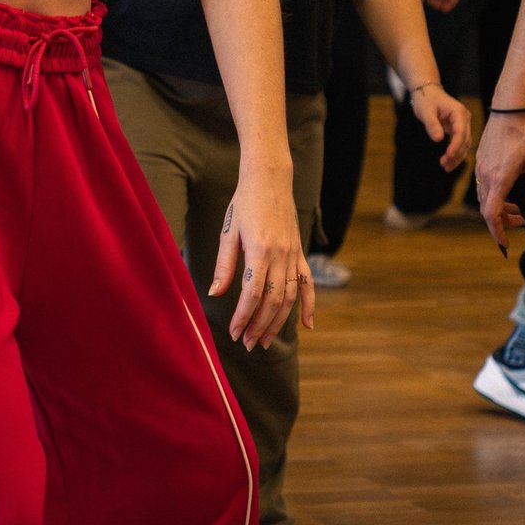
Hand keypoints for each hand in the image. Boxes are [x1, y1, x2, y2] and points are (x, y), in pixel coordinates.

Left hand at [207, 175, 314, 349]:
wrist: (269, 180)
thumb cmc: (244, 203)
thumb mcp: (229, 231)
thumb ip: (224, 265)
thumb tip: (214, 294)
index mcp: (260, 249)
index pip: (253, 293)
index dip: (243, 316)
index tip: (234, 333)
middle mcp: (281, 254)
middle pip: (273, 301)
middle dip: (260, 326)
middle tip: (248, 344)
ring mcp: (293, 254)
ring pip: (290, 296)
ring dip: (279, 322)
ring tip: (265, 340)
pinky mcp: (299, 252)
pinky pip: (308, 283)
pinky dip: (310, 305)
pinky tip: (307, 325)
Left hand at [410, 84, 471, 171]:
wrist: (427, 91)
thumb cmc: (425, 99)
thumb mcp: (425, 111)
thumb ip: (432, 125)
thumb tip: (438, 139)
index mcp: (459, 112)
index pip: (460, 132)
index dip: (455, 146)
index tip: (448, 156)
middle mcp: (465, 118)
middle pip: (465, 140)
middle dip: (456, 154)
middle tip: (444, 166)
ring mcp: (463, 123)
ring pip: (465, 144)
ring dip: (457, 156)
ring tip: (445, 167)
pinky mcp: (458, 128)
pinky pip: (460, 143)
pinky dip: (455, 152)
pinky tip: (448, 162)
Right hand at [475, 111, 524, 253]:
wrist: (508, 110)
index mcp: (499, 179)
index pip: (492, 214)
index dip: (497, 232)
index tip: (504, 244)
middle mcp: (486, 176)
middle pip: (487, 209)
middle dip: (502, 222)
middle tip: (521, 223)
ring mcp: (480, 168)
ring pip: (484, 198)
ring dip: (499, 209)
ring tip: (517, 210)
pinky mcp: (480, 161)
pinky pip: (484, 187)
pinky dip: (494, 197)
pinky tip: (508, 192)